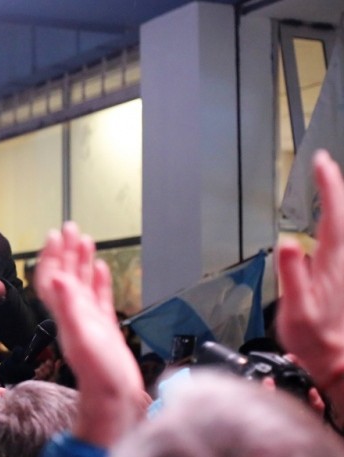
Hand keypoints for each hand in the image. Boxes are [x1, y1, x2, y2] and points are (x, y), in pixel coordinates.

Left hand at [35, 221, 144, 446]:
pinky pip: (100, 297)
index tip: (54, 234)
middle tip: (70, 227)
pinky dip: (100, 280)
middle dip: (67, 250)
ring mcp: (90, 319)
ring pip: (84, 283)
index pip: (53, 277)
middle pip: (67, 274)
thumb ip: (66, 307)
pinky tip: (102, 268)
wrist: (113, 396)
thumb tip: (54, 279)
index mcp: (65, 312)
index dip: (52, 256)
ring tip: (85, 240)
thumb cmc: (97, 372)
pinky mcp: (105, 327)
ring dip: (82, 261)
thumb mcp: (80, 335)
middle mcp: (74, 313)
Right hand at [277, 150, 343, 385]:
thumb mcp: (296, 309)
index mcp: (332, 264)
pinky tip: (333, 226)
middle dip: (335, 189)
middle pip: (343, 217)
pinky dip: (337, 228)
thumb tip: (287, 243)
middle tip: (326, 166)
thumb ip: (292, 275)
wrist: (340, 363)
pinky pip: (342, 244)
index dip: (328, 186)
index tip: (322, 163)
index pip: (333, 215)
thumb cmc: (316, 341)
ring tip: (330, 187)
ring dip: (338, 208)